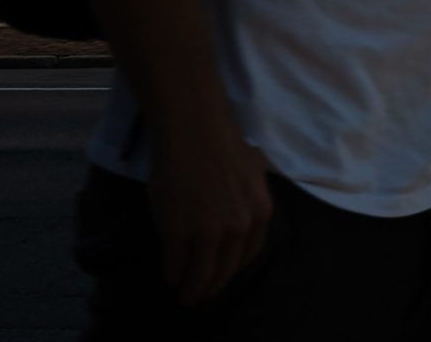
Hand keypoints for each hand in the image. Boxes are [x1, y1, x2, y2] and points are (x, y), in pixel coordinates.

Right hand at [149, 123, 271, 305]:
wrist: (196, 133)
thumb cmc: (224, 147)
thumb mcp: (254, 175)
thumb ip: (250, 201)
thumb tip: (243, 216)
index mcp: (260, 214)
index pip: (246, 256)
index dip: (232, 271)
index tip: (222, 276)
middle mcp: (238, 227)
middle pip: (225, 270)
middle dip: (212, 287)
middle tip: (201, 296)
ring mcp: (208, 232)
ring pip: (200, 273)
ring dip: (191, 289)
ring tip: (185, 295)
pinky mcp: (178, 232)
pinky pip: (175, 263)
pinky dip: (172, 274)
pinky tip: (170, 276)